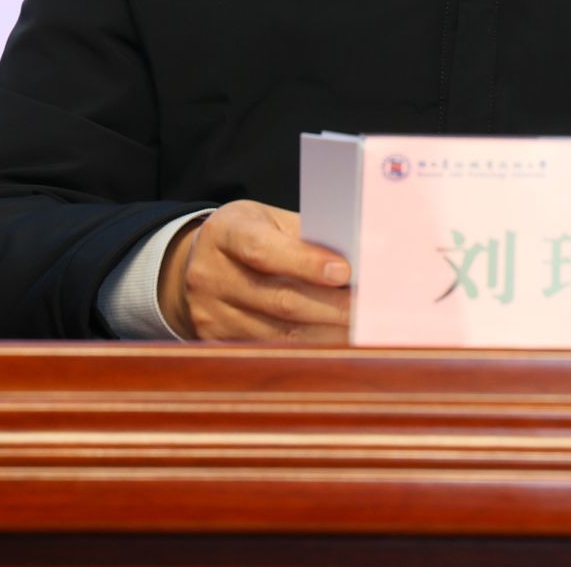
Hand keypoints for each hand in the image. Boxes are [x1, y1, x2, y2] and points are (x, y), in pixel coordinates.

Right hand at [159, 199, 351, 342]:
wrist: (200, 261)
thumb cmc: (248, 234)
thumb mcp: (269, 220)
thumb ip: (304, 236)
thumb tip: (355, 260)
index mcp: (224, 233)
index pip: (264, 251)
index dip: (306, 263)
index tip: (345, 272)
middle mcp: (209, 274)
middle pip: (279, 300)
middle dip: (332, 307)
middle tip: (370, 308)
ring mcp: (209, 313)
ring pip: (279, 333)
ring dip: (326, 334)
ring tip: (360, 329)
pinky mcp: (215, 340)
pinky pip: (270, 350)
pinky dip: (307, 348)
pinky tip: (333, 343)